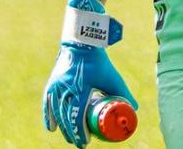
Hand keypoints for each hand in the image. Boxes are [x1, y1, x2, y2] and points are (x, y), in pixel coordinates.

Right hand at [43, 0, 137, 147]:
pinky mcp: (52, 83)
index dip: (80, 132)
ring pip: (57, 112)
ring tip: (69, 138)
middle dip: (72, 133)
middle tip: (79, 143)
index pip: (78, 116)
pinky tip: (51, 128)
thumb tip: (135, 108)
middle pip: (67, 117)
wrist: (82, 44)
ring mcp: (57, 86)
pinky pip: (47, 103)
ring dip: (62, 127)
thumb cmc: (99, 62)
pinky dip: (48, 116)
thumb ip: (123, 92)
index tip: (85, 142)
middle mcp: (66, 89)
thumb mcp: (112, 78)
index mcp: (81, 89)